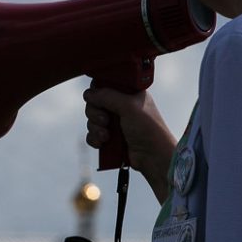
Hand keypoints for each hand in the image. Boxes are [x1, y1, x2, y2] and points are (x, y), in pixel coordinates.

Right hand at [84, 86, 175, 202]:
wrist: (153, 157)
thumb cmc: (148, 129)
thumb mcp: (129, 106)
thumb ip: (107, 96)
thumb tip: (88, 94)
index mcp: (129, 93)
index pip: (106, 85)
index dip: (99, 91)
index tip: (99, 99)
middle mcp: (121, 106)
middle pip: (94, 103)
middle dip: (95, 113)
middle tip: (106, 120)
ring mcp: (115, 122)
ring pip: (92, 119)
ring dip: (95, 128)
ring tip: (106, 136)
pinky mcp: (110, 138)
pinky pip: (92, 134)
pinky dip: (94, 138)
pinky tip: (103, 143)